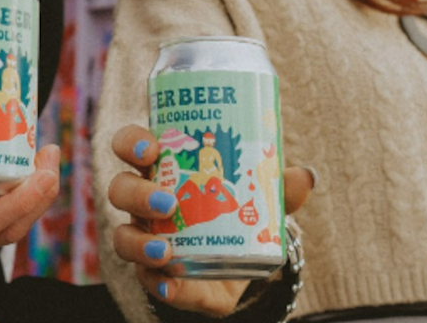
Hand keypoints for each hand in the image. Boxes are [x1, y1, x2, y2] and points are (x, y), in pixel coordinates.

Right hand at [0, 100, 59, 266]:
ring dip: (38, 199)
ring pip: (11, 232)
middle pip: (4, 231)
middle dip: (37, 197)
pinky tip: (37, 172)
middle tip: (51, 155)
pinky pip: (9, 228)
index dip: (18, 202)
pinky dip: (29, 203)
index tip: (39, 168)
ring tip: (48, 158)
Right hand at [106, 124, 314, 316]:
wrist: (239, 263)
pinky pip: (146, 279)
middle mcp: (144, 203)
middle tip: (167, 203)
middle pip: (120, 189)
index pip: (130, 147)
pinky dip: (158, 282)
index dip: (131, 143)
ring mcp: (146, 238)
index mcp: (162, 170)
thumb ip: (278, 187)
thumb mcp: (259, 197)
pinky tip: (172, 284)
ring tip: (165, 250)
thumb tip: (306, 176)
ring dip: (139, 242)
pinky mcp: (158, 275)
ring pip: (123, 236)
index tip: (150, 148)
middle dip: (136, 194)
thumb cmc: (237, 213)